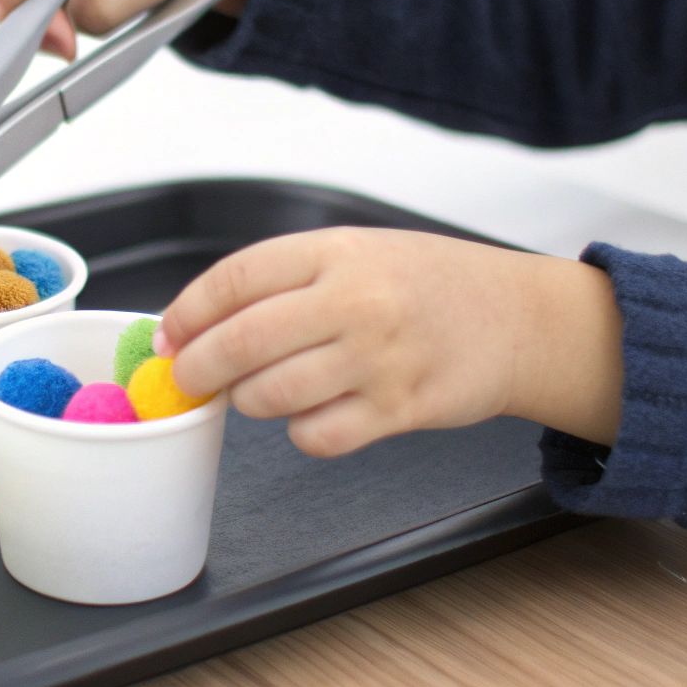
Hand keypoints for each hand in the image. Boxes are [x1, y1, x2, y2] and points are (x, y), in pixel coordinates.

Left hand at [156, 228, 624, 455]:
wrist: (518, 318)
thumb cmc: (428, 285)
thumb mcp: (357, 253)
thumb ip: (284, 282)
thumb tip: (195, 325)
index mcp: (337, 250)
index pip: (236, 278)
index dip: (188, 312)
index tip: (168, 336)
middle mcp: (356, 300)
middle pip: (243, 341)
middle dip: (199, 367)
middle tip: (188, 378)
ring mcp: (379, 357)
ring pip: (272, 395)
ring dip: (251, 401)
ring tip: (261, 390)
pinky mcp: (400, 408)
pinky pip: (317, 436)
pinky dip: (301, 432)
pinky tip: (313, 414)